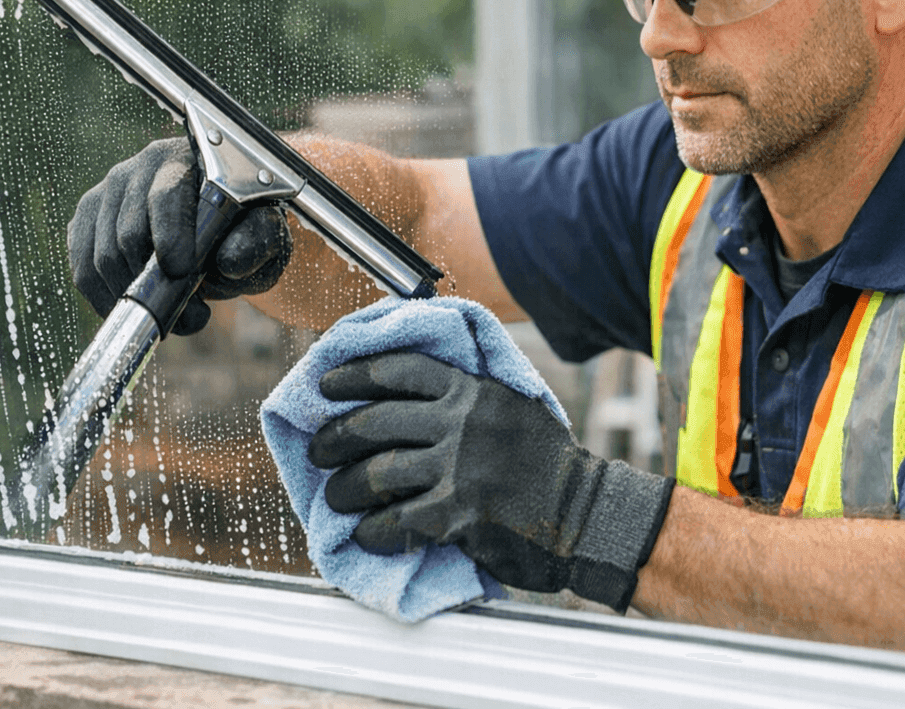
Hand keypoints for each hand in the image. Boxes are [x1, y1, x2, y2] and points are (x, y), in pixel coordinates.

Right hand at [67, 136, 292, 334]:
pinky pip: (84, 269)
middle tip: (193, 317)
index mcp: (185, 161)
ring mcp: (105, 194)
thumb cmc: (242, 227)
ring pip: (102, 257)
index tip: (181, 271)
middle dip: (156, 285)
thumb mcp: (264, 234)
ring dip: (136, 299)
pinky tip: (138, 310)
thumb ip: (255, 243)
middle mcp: (136, 170)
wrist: (218, 227)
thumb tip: (228, 262)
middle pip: (128, 232)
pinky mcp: (86, 221)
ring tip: (174, 318)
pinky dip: (107, 300)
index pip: (166, 195)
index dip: (169, 235)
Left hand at [308, 351, 674, 611]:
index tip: (325, 386)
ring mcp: (462, 467)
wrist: (585, 514)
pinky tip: (366, 535)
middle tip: (319, 451)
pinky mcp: (461, 514)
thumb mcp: (511, 409)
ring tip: (336, 498)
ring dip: (344, 489)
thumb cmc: (545, 464)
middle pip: (375, 421)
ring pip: (377, 473)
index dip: (353, 375)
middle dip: (334, 438)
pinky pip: (396, 520)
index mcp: (474, 390)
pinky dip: (372, 531)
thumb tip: (401, 397)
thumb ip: (465, 398)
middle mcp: (464, 421)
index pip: (399, 369)